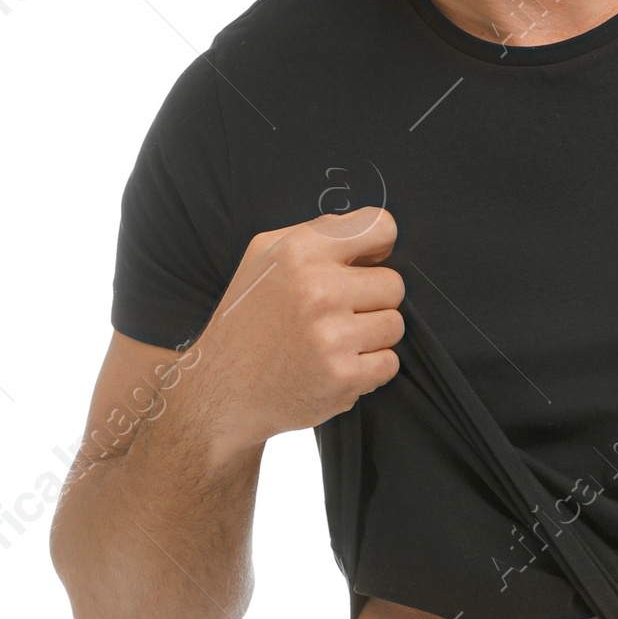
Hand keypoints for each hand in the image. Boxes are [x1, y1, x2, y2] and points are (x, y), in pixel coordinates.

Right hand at [194, 206, 404, 459]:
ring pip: (395, 324)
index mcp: (298, 251)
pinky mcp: (343, 376)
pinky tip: (336, 366)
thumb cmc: (246, 321)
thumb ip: (317, 235)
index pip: (381, 227)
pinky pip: (389, 363)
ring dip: (372, 337)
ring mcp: (331, 335)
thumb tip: (374, 234)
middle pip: (394, 283)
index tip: (367, 264)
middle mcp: (316, 289)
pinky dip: (370, 369)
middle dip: (373, 300)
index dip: (379, 247)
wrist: (222, 391)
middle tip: (338, 315)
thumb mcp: (262, 258)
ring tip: (334, 342)